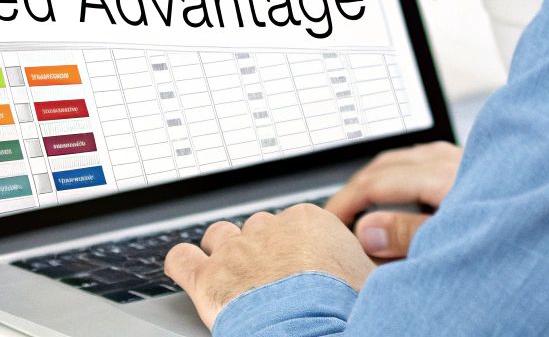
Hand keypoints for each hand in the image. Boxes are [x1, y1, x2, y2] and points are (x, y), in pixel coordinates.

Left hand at [164, 203, 375, 329]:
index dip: (294, 248)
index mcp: (309, 223)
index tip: (298, 266)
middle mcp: (269, 229)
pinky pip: (180, 258)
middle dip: (261, 250)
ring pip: (219, 236)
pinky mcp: (206, 277)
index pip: (294, 224)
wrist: (314, 334)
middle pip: (258, 229)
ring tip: (232, 275)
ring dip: (223, 252)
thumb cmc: (345, 311)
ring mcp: (235, 251)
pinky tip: (188, 270)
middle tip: (270, 279)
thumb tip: (366, 270)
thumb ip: (359, 266)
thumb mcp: (368, 281)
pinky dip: (182, 263)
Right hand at [323, 142, 462, 259]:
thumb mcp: (455, 239)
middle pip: (384, 166)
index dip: (346, 203)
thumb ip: (408, 234)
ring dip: (376, 181)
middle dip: (356, 189)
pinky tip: (401, 193)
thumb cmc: (516, 236)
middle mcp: (448, 160)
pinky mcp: (469, 165)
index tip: (329, 224)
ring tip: (362, 206)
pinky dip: (399, 175)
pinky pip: (421, 161)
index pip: (375, 183)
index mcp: (441, 176)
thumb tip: (364, 231)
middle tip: (338, 217)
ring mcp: (459, 159)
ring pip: (402, 160)